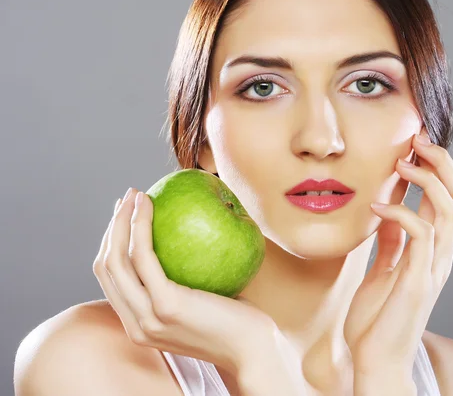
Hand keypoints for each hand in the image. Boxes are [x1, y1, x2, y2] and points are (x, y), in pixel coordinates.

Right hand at [93, 187, 288, 375]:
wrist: (254, 349)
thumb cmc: (235, 321)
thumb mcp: (198, 303)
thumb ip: (180, 283)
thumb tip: (180, 239)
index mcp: (139, 325)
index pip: (111, 280)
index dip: (111, 243)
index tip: (124, 216)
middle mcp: (136, 325)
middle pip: (106, 267)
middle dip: (112, 227)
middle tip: (127, 198)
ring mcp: (148, 318)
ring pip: (116, 261)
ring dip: (121, 221)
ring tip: (135, 195)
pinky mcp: (166, 306)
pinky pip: (144, 258)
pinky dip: (140, 226)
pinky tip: (149, 205)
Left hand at [344, 132, 452, 376]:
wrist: (374, 359)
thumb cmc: (377, 319)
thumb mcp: (383, 270)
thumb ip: (391, 244)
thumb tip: (388, 213)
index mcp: (432, 252)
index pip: (449, 200)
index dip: (439, 169)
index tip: (414, 145)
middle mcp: (440, 257)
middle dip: (442, 163)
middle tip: (417, 140)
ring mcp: (433, 269)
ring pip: (450, 210)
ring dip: (427, 180)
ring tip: (402, 164)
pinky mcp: (418, 281)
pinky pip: (421, 235)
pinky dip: (401, 214)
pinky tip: (377, 208)